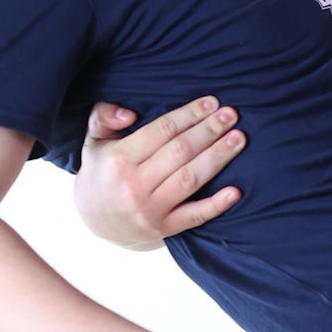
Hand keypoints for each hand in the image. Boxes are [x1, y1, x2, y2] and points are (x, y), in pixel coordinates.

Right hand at [75, 98, 244, 247]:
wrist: (95, 222)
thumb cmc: (101, 173)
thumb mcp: (92, 141)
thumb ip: (103, 116)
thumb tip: (130, 114)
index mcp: (118, 159)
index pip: (161, 131)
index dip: (189, 115)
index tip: (211, 103)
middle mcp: (134, 185)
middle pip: (180, 152)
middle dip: (209, 131)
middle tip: (231, 115)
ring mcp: (150, 210)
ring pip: (191, 179)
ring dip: (218, 157)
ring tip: (238, 139)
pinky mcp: (164, 229)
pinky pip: (195, 216)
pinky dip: (217, 205)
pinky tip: (236, 191)